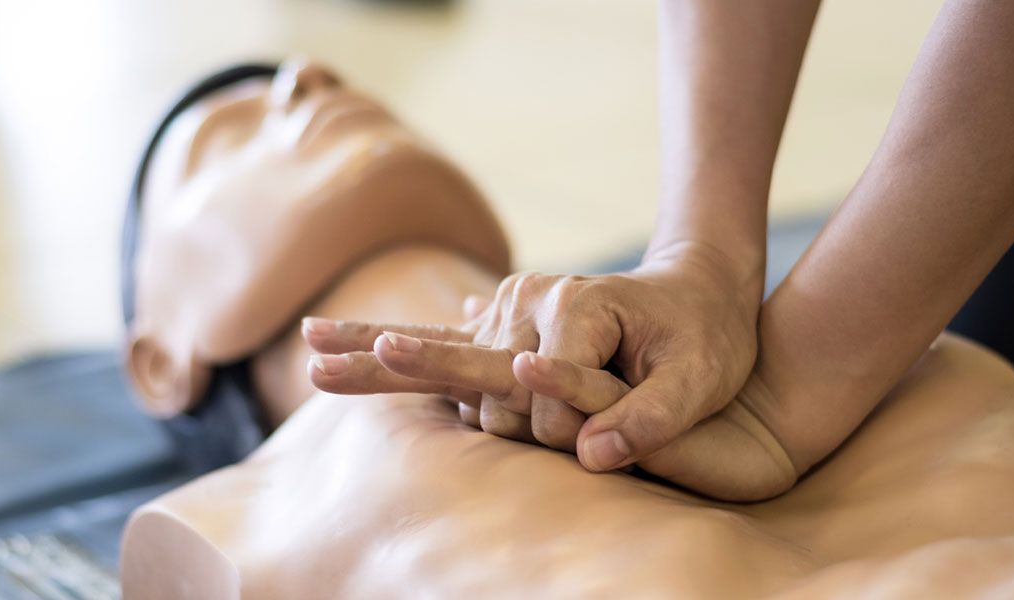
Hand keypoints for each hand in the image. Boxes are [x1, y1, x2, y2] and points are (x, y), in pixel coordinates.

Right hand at [305, 241, 762, 472]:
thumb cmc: (707, 338)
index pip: (539, 394)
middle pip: (466, 370)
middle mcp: (528, 303)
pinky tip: (322, 343)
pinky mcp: (497, 325)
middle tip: (312, 367)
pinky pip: (431, 339)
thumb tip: (588, 455)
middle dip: (446, 384)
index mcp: (573, 309)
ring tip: (306, 354)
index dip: (571, 426)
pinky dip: (374, 343)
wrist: (697, 292)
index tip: (606, 439)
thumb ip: (650, 417)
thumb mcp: (702, 378)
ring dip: (374, 360)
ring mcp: (507, 311)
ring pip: (436, 354)